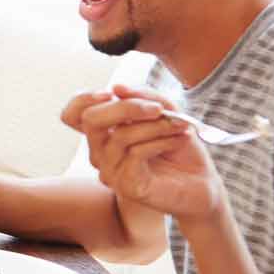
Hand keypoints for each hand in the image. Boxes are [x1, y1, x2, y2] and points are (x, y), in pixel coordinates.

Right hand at [64, 85, 223, 224]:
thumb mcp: (164, 112)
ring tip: (180, 125)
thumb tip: (117, 88)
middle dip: (126, 107)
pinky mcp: (126, 186)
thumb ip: (142, 97)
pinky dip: (161, 141)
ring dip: (156, 125)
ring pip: (120, 135)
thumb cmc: (179, 147)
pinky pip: (136, 153)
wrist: (201, 183)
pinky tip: (179, 140)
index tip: (113, 92)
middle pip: (91, 120)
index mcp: (104, 134)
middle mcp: (100, 153)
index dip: (83, 99)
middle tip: (158, 108)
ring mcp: (110, 171)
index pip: (72, 115)